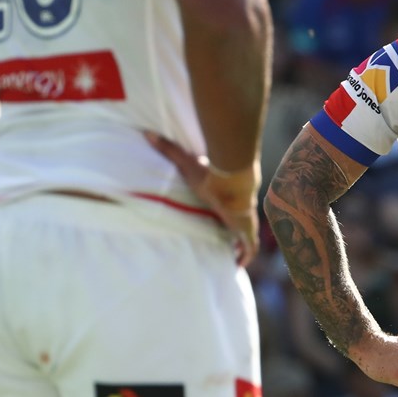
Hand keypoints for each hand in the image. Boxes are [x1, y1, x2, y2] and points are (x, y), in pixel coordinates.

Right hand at [145, 132, 260, 266]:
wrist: (232, 182)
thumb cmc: (211, 174)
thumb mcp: (186, 162)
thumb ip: (168, 148)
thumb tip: (148, 132)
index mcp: (225, 197)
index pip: (226, 206)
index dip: (223, 213)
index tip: (218, 217)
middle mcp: (237, 209)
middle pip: (237, 222)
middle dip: (234, 231)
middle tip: (226, 243)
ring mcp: (244, 221)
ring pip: (246, 237)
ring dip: (240, 246)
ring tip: (232, 258)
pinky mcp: (247, 231)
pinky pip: (249, 249)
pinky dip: (245, 256)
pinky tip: (239, 265)